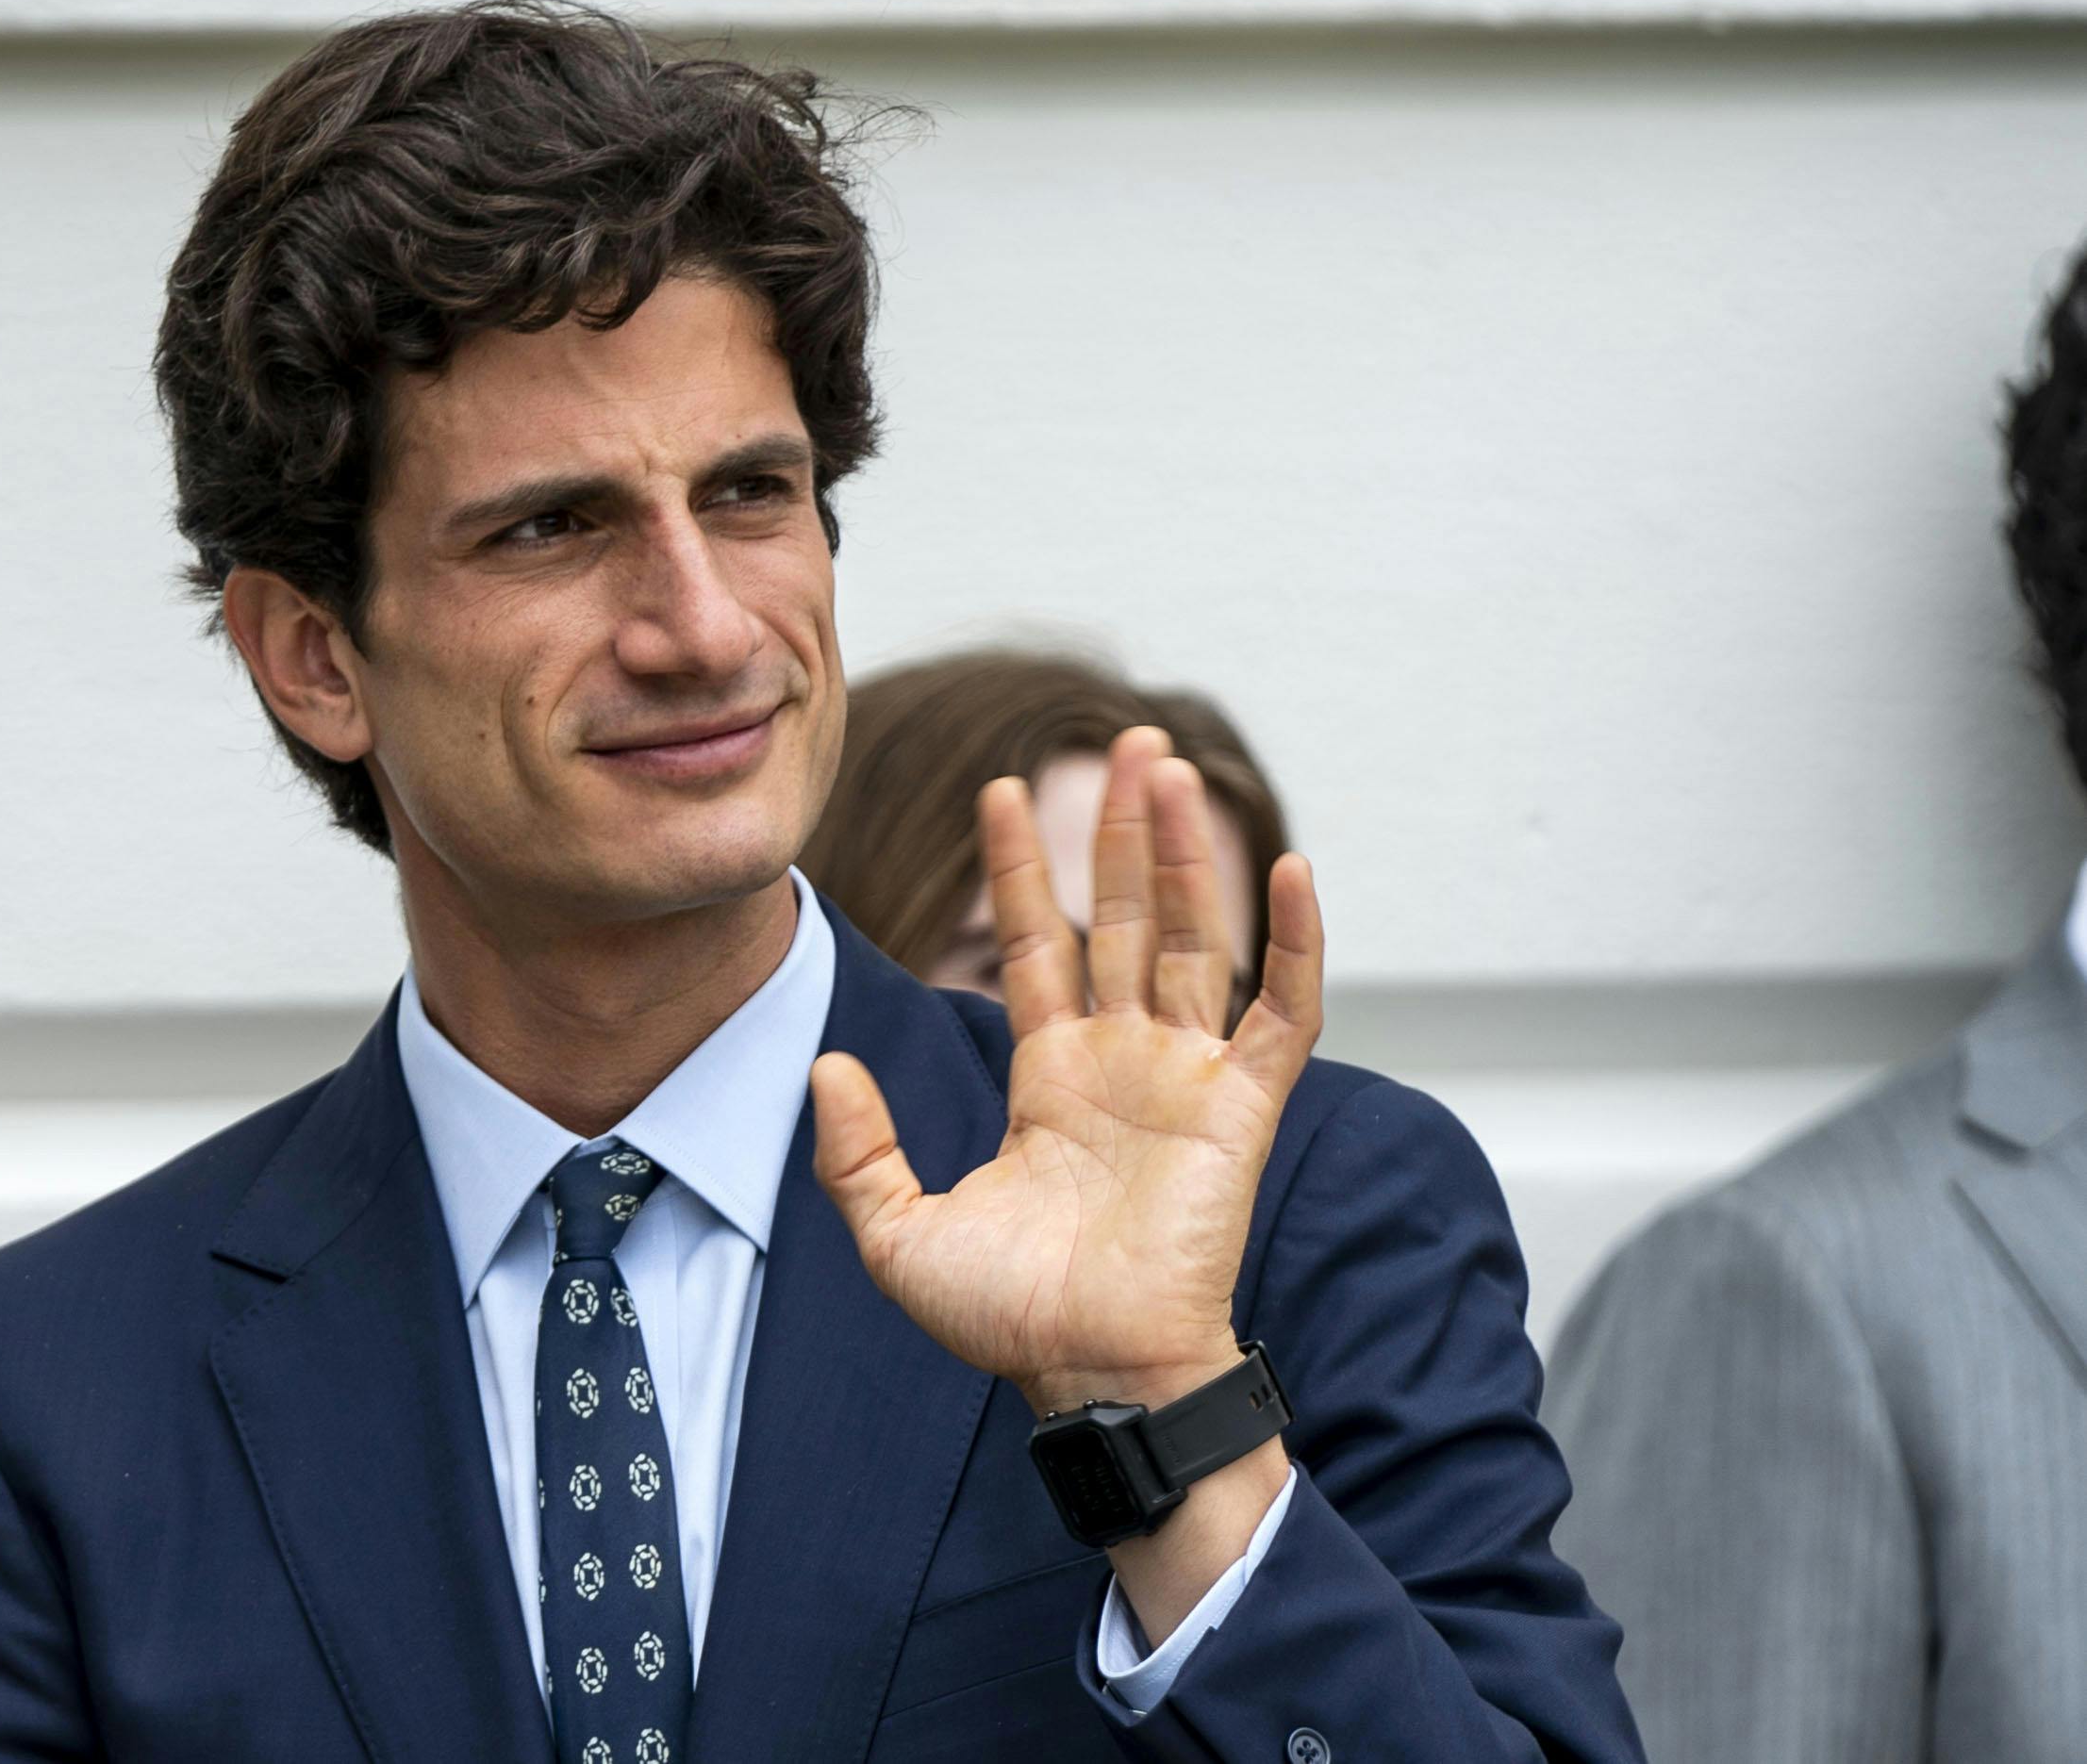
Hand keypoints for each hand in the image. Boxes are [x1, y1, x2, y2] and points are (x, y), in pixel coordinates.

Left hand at [811, 726, 1325, 1416]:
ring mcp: (1187, 1079)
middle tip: (1126, 739)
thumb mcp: (898, 1231)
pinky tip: (1293, 868)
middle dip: (1121, 830)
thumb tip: (824, 1064)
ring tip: (1171, 767)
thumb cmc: (1008, 1321)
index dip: (1022, 871)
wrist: (1090, 1379)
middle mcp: (1124, 1061)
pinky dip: (1296, 942)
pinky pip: (1283, 1012)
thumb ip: (857, 1149)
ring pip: (1194, 937)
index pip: (1038, 945)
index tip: (1002, 790)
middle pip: (1126, 916)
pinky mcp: (1242, 1110)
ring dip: (1189, 853)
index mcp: (1052, 1076)